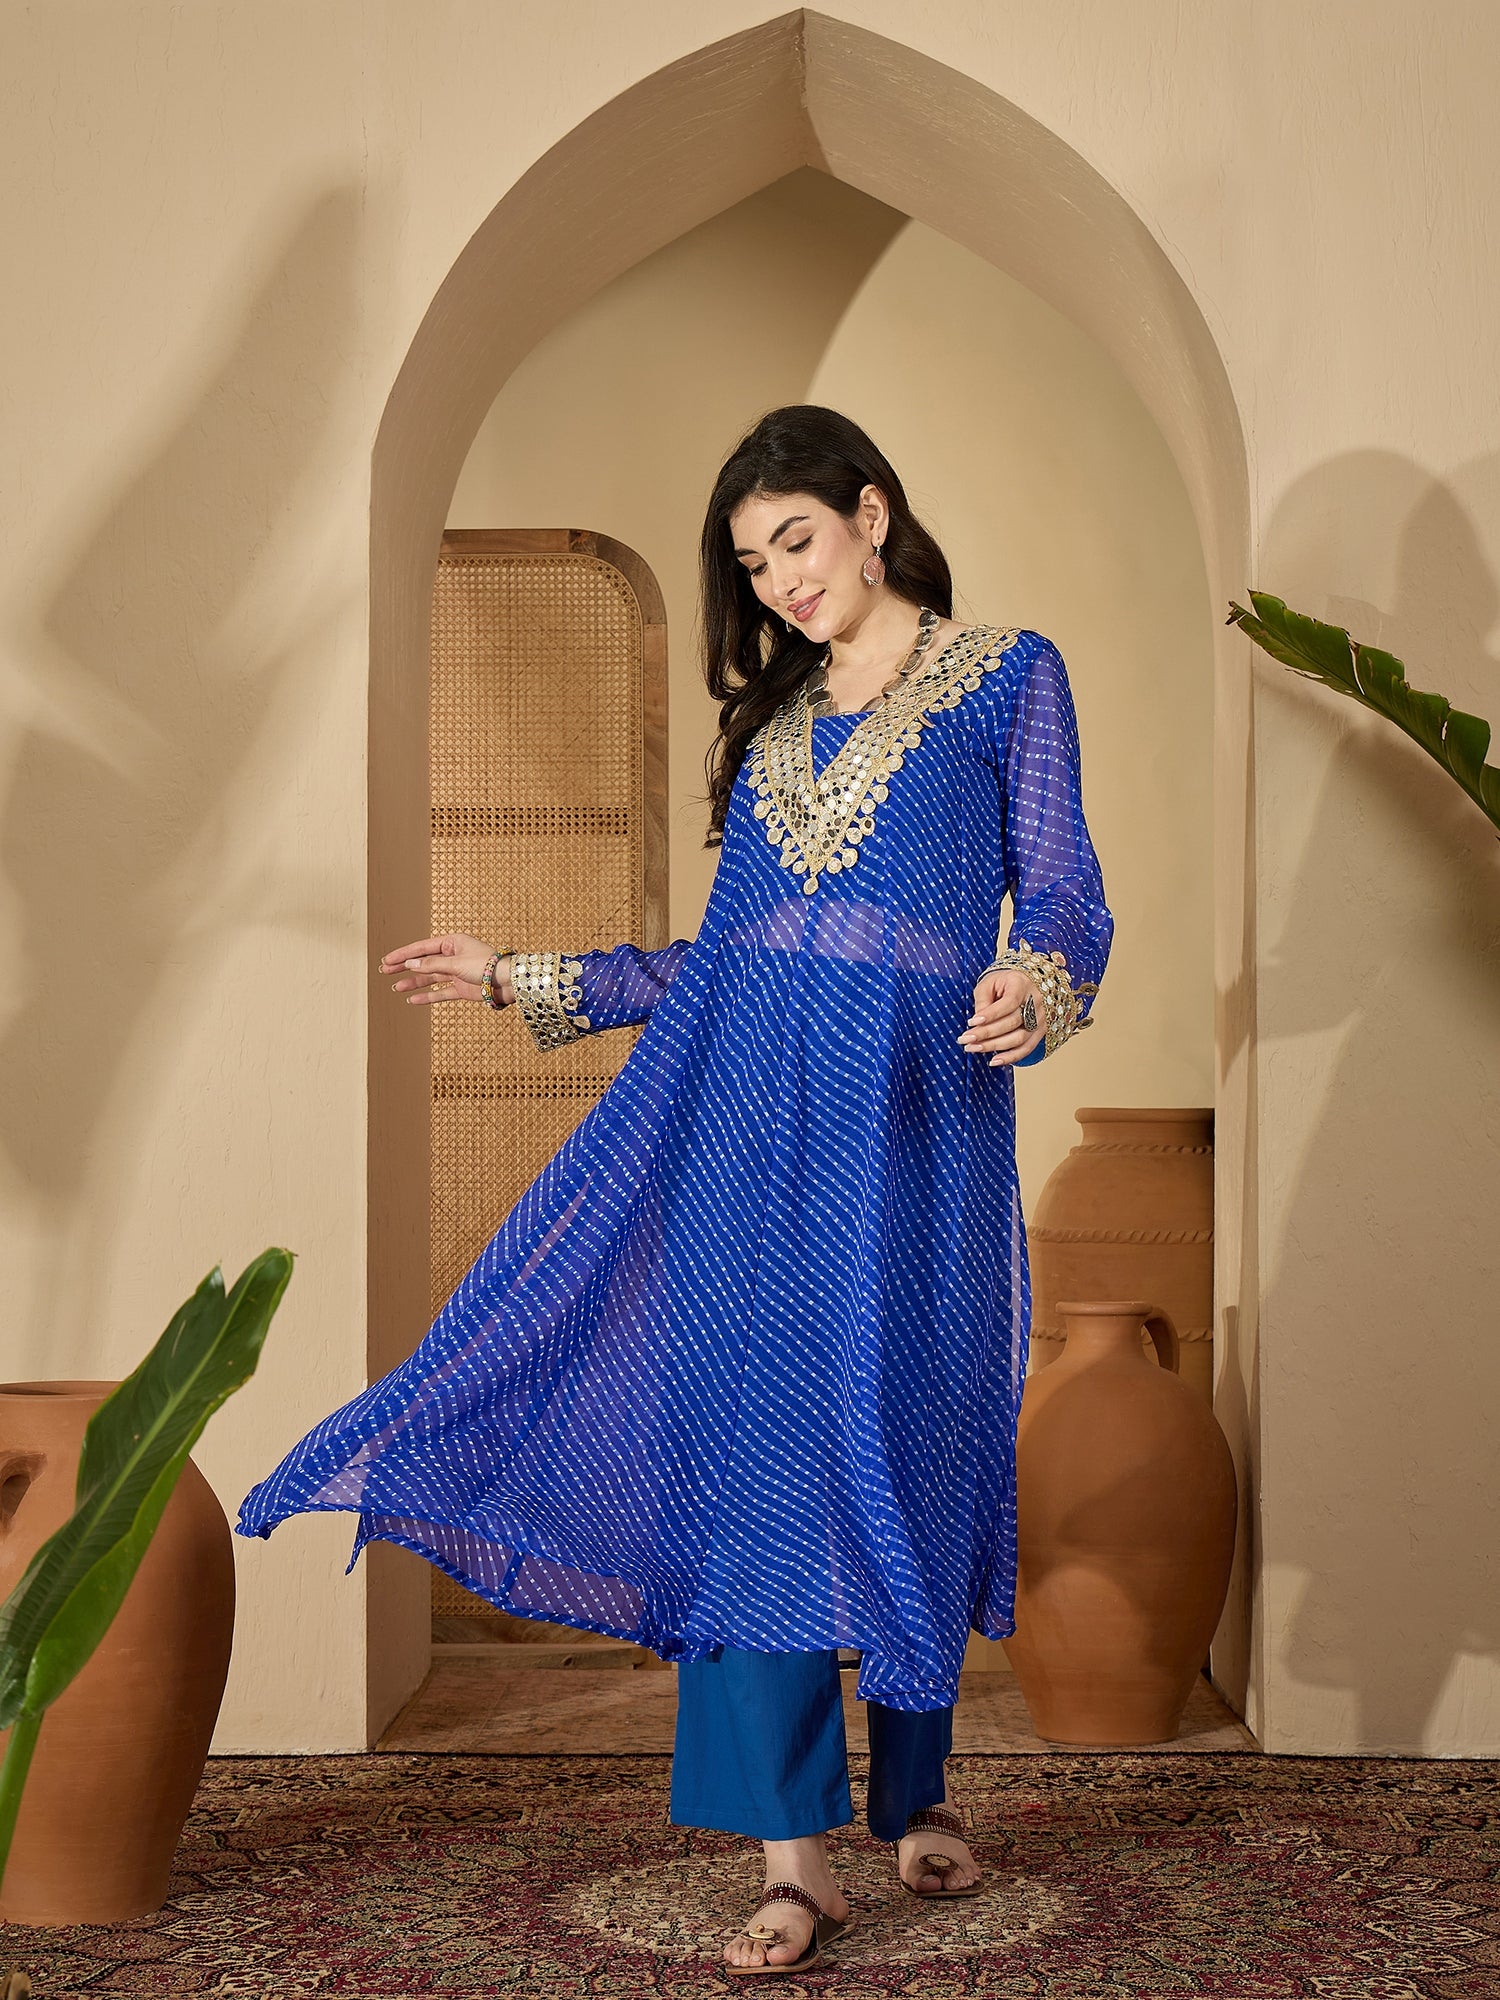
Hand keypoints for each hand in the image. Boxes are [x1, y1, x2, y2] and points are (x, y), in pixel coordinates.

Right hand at [380, 932, 508, 1006]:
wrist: (508, 982)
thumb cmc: (486, 966)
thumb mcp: (455, 963)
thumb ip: (432, 965)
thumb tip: (410, 964)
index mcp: (452, 943)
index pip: (422, 948)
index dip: (403, 954)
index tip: (386, 960)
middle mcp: (452, 957)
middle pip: (423, 962)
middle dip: (404, 967)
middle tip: (384, 971)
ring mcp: (456, 973)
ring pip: (429, 978)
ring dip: (413, 982)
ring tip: (396, 988)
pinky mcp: (462, 989)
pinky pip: (440, 992)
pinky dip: (427, 996)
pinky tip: (413, 1000)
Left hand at [958, 967, 1045, 1065]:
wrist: (1027, 983)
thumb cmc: (1005, 982)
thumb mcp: (989, 983)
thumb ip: (983, 1001)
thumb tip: (977, 1024)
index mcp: (1022, 985)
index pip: (1009, 1002)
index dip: (991, 1014)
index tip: (972, 1022)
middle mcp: (1035, 1002)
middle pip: (1012, 1023)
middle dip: (986, 1033)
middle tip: (966, 1039)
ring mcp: (1040, 1018)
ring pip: (1019, 1038)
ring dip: (994, 1046)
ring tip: (973, 1048)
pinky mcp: (1040, 1031)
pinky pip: (1027, 1048)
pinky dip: (1011, 1057)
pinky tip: (994, 1061)